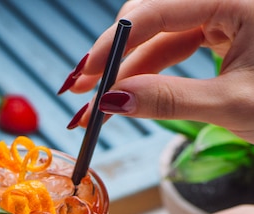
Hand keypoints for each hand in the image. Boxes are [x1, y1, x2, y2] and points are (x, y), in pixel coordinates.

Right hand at [66, 0, 253, 141]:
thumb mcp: (230, 105)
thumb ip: (167, 100)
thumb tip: (111, 102)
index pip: (157, 11)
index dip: (113, 45)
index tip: (83, 77)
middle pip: (152, 21)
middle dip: (113, 61)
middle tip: (79, 95)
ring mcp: (224, 14)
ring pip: (160, 38)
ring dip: (126, 73)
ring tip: (94, 106)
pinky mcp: (223, 33)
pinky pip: (176, 49)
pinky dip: (150, 76)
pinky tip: (126, 96)